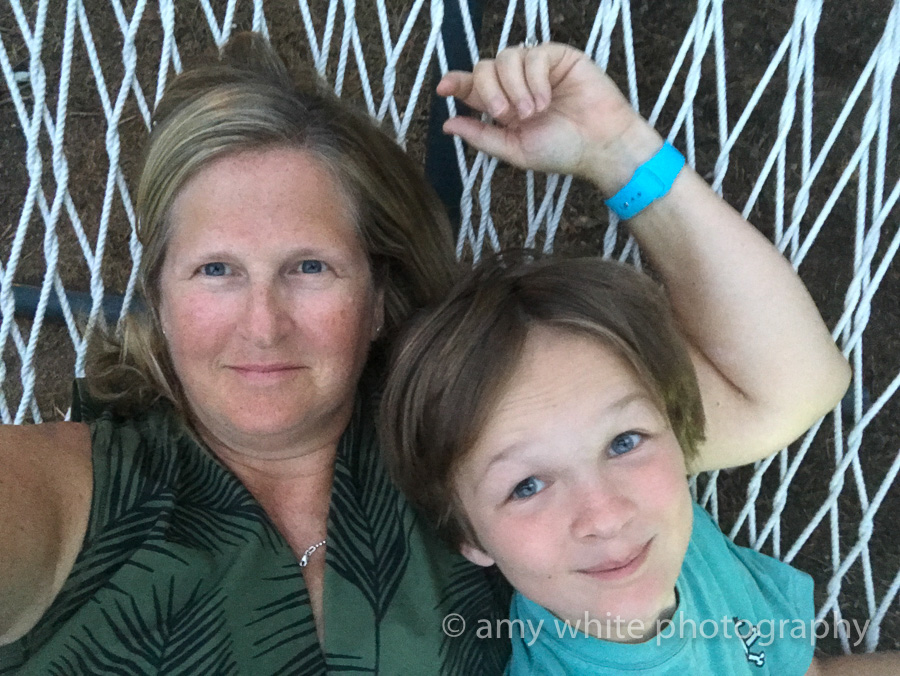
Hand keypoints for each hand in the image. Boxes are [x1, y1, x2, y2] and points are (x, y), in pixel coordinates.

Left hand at [437, 42, 661, 193]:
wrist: (600, 145)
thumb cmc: (561, 151)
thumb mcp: (515, 150)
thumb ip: (482, 137)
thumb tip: (447, 125)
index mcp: (503, 105)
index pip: (472, 86)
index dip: (456, 82)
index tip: (443, 88)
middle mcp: (516, 83)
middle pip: (484, 68)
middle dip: (489, 91)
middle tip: (507, 115)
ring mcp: (536, 68)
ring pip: (505, 58)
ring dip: (514, 88)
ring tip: (533, 112)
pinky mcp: (557, 56)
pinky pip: (533, 55)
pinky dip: (534, 79)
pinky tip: (546, 99)